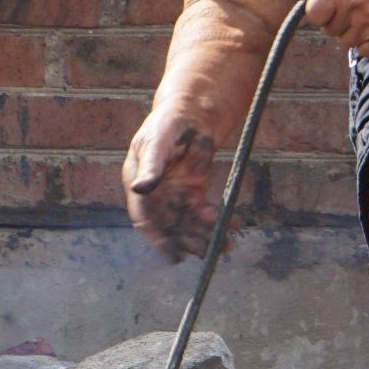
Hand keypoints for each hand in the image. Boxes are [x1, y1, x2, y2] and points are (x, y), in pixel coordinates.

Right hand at [123, 110, 218, 260]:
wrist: (191, 112)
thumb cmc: (168, 123)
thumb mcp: (157, 142)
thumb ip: (150, 166)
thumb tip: (140, 189)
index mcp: (138, 182)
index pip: (145, 217)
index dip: (157, 238)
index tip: (172, 255)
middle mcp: (156, 194)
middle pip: (169, 226)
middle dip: (188, 242)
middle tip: (206, 252)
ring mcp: (175, 194)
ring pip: (188, 223)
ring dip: (204, 237)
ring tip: (226, 245)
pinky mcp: (194, 192)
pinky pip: (204, 214)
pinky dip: (216, 223)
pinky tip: (231, 226)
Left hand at [296, 0, 368, 56]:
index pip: (313, 13)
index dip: (319, 11)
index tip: (329, 6)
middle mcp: (352, 6)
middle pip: (328, 30)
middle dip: (336, 20)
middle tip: (351, 8)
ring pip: (345, 42)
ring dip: (351, 32)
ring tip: (364, 16)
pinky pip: (364, 51)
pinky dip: (366, 43)